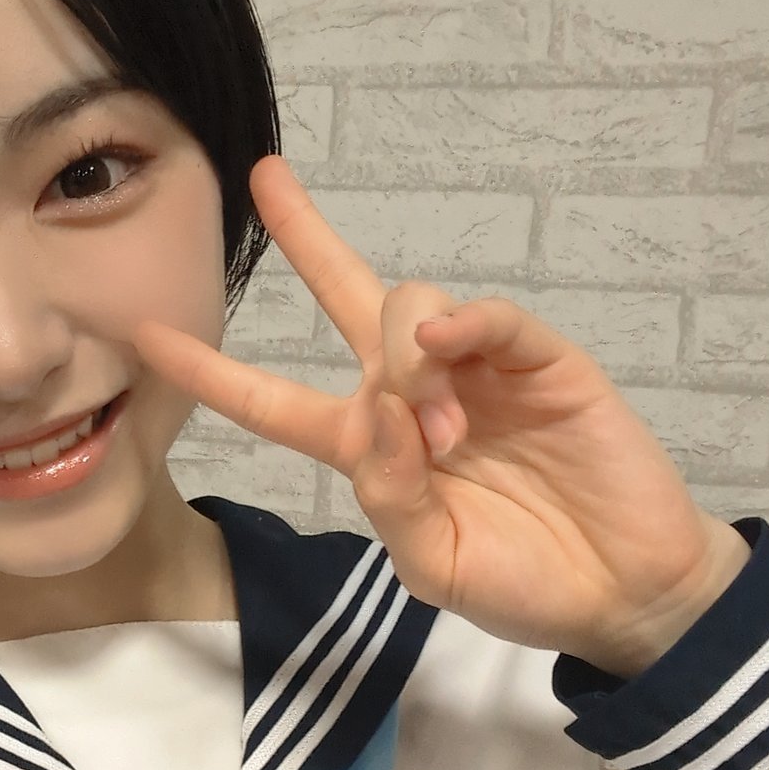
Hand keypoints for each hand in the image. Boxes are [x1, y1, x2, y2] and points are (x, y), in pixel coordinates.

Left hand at [135, 157, 749, 676]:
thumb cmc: (522, 583)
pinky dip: (463, 321)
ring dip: (408, 364)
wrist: (622, 592)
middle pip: (346, 296)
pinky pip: (489, 316)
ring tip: (446, 437)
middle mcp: (414, 393)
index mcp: (372, 448)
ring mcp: (478, 370)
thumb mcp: (432, 565)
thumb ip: (389, 497)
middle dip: (307, 234)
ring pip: (409, 308)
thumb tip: (380, 410)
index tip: (146, 336)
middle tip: (265, 177)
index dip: (212, 372)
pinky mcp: (542, 360)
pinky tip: (448, 345)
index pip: (274, 401)